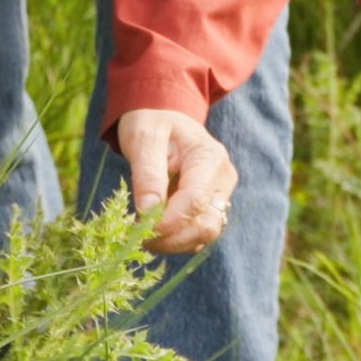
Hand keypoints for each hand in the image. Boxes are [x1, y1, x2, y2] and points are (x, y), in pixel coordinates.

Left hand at [114, 108, 239, 254]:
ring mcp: (220, 195)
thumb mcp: (143, 138)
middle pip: (206, 224)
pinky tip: (154, 232)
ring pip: (205, 234)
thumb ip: (147, 173)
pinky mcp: (211, 207)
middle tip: (137, 236)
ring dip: (173, 243)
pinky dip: (177, 240)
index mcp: (209, 157)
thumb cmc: (152, 122)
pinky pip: (199, 233)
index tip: (139, 228)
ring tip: (142, 235)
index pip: (195, 200)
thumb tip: (148, 211)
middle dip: (171, 238)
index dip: (168, 221)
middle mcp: (223, 179)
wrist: (163, 117)